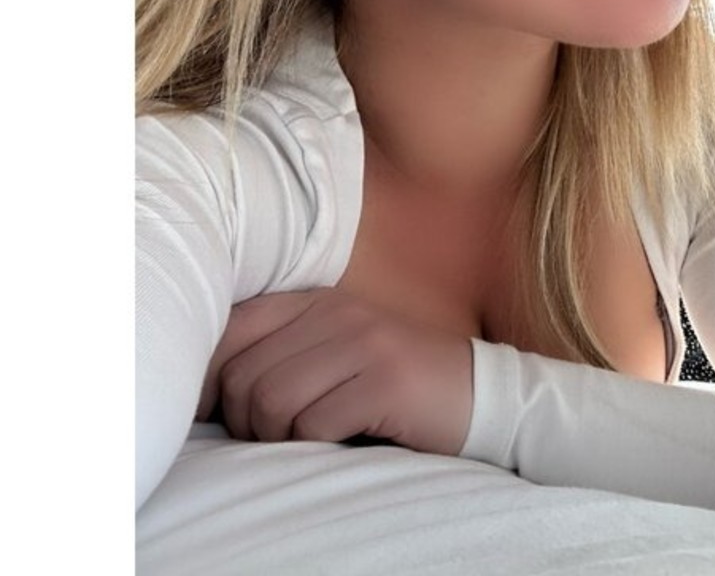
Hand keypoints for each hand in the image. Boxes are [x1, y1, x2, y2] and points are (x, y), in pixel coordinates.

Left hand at [195, 289, 473, 455]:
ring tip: (302, 441)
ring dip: (276, 438)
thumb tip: (206, 391)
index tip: (213, 414)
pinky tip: (338, 441)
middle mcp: (339, 313)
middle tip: (272, 439)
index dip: (208, 378)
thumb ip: (282, 353)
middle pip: (244, 375)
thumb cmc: (394, 381)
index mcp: (319, 301)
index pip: (234, 327)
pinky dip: (313, 446)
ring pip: (272, 400)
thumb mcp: (337, 350)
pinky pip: (313, 425)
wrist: (476, 392)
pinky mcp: (386, 382)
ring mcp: (365, 343)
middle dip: (244, 422)